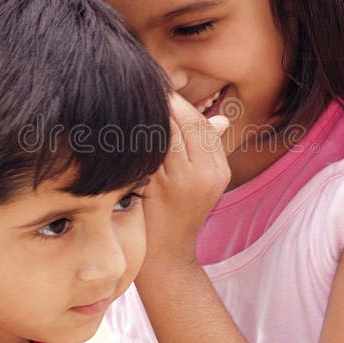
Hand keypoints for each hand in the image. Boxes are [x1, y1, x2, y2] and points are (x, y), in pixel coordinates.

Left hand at [140, 93, 230, 271]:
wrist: (164, 257)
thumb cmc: (177, 216)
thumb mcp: (202, 185)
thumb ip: (209, 151)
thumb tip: (220, 119)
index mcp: (219, 171)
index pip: (202, 124)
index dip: (180, 103)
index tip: (161, 89)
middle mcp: (205, 174)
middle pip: (187, 122)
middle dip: (164, 100)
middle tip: (143, 85)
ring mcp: (183, 180)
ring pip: (168, 131)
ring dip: (150, 113)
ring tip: (130, 99)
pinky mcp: (159, 186)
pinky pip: (150, 148)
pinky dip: (138, 134)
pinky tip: (123, 124)